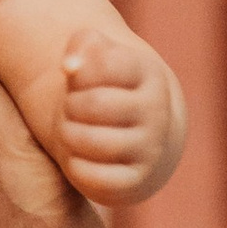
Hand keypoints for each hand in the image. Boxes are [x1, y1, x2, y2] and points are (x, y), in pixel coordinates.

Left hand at [57, 29, 185, 209]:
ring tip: (71, 130)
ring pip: (92, 141)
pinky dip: (75, 166)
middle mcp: (156, 111)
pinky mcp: (135, 182)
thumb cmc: (108, 92)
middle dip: (71, 105)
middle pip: (95, 103)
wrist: (142, 139)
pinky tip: (78, 156)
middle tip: (71, 108)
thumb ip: (83, 45)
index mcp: (148, 74)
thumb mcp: (98, 60)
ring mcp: (148, 149)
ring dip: (70, 135)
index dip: (79, 73)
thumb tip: (70, 66)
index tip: (79, 79)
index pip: (104, 63)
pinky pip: (93, 176)